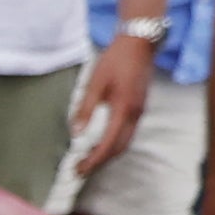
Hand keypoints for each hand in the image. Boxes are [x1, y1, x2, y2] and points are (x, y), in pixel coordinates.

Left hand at [66, 35, 154, 172]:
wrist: (139, 43)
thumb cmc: (115, 60)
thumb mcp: (95, 83)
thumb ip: (85, 109)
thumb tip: (75, 133)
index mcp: (124, 109)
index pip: (108, 144)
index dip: (93, 160)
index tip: (78, 169)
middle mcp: (135, 114)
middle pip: (119, 148)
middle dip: (99, 162)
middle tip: (79, 171)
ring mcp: (139, 111)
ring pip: (125, 142)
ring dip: (106, 154)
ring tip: (86, 161)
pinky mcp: (138, 107)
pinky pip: (128, 132)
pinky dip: (114, 143)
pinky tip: (99, 144)